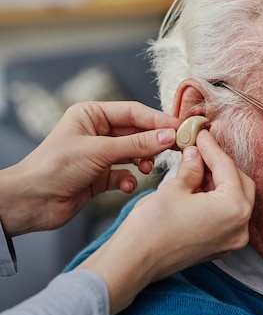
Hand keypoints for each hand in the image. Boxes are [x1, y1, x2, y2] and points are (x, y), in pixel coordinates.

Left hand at [0, 101, 180, 236]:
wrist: (31, 201)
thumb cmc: (55, 167)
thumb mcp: (100, 151)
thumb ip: (138, 144)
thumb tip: (169, 136)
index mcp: (92, 114)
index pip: (134, 112)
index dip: (158, 120)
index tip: (180, 129)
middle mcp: (97, 132)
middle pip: (137, 133)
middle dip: (154, 142)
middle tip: (177, 148)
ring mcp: (100, 154)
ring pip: (134, 154)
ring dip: (143, 161)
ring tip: (147, 168)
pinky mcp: (100, 176)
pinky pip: (125, 174)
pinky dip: (129, 179)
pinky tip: (127, 185)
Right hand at [78, 130, 254, 314]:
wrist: (133, 263)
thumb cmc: (152, 228)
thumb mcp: (174, 188)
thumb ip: (192, 168)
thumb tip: (196, 155)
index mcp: (234, 208)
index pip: (227, 168)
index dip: (212, 147)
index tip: (202, 135)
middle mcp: (240, 227)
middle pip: (240, 183)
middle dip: (221, 165)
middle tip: (201, 150)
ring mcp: (232, 240)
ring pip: (235, 200)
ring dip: (219, 181)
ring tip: (197, 166)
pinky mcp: (220, 247)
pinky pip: (227, 216)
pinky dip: (217, 199)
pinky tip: (198, 187)